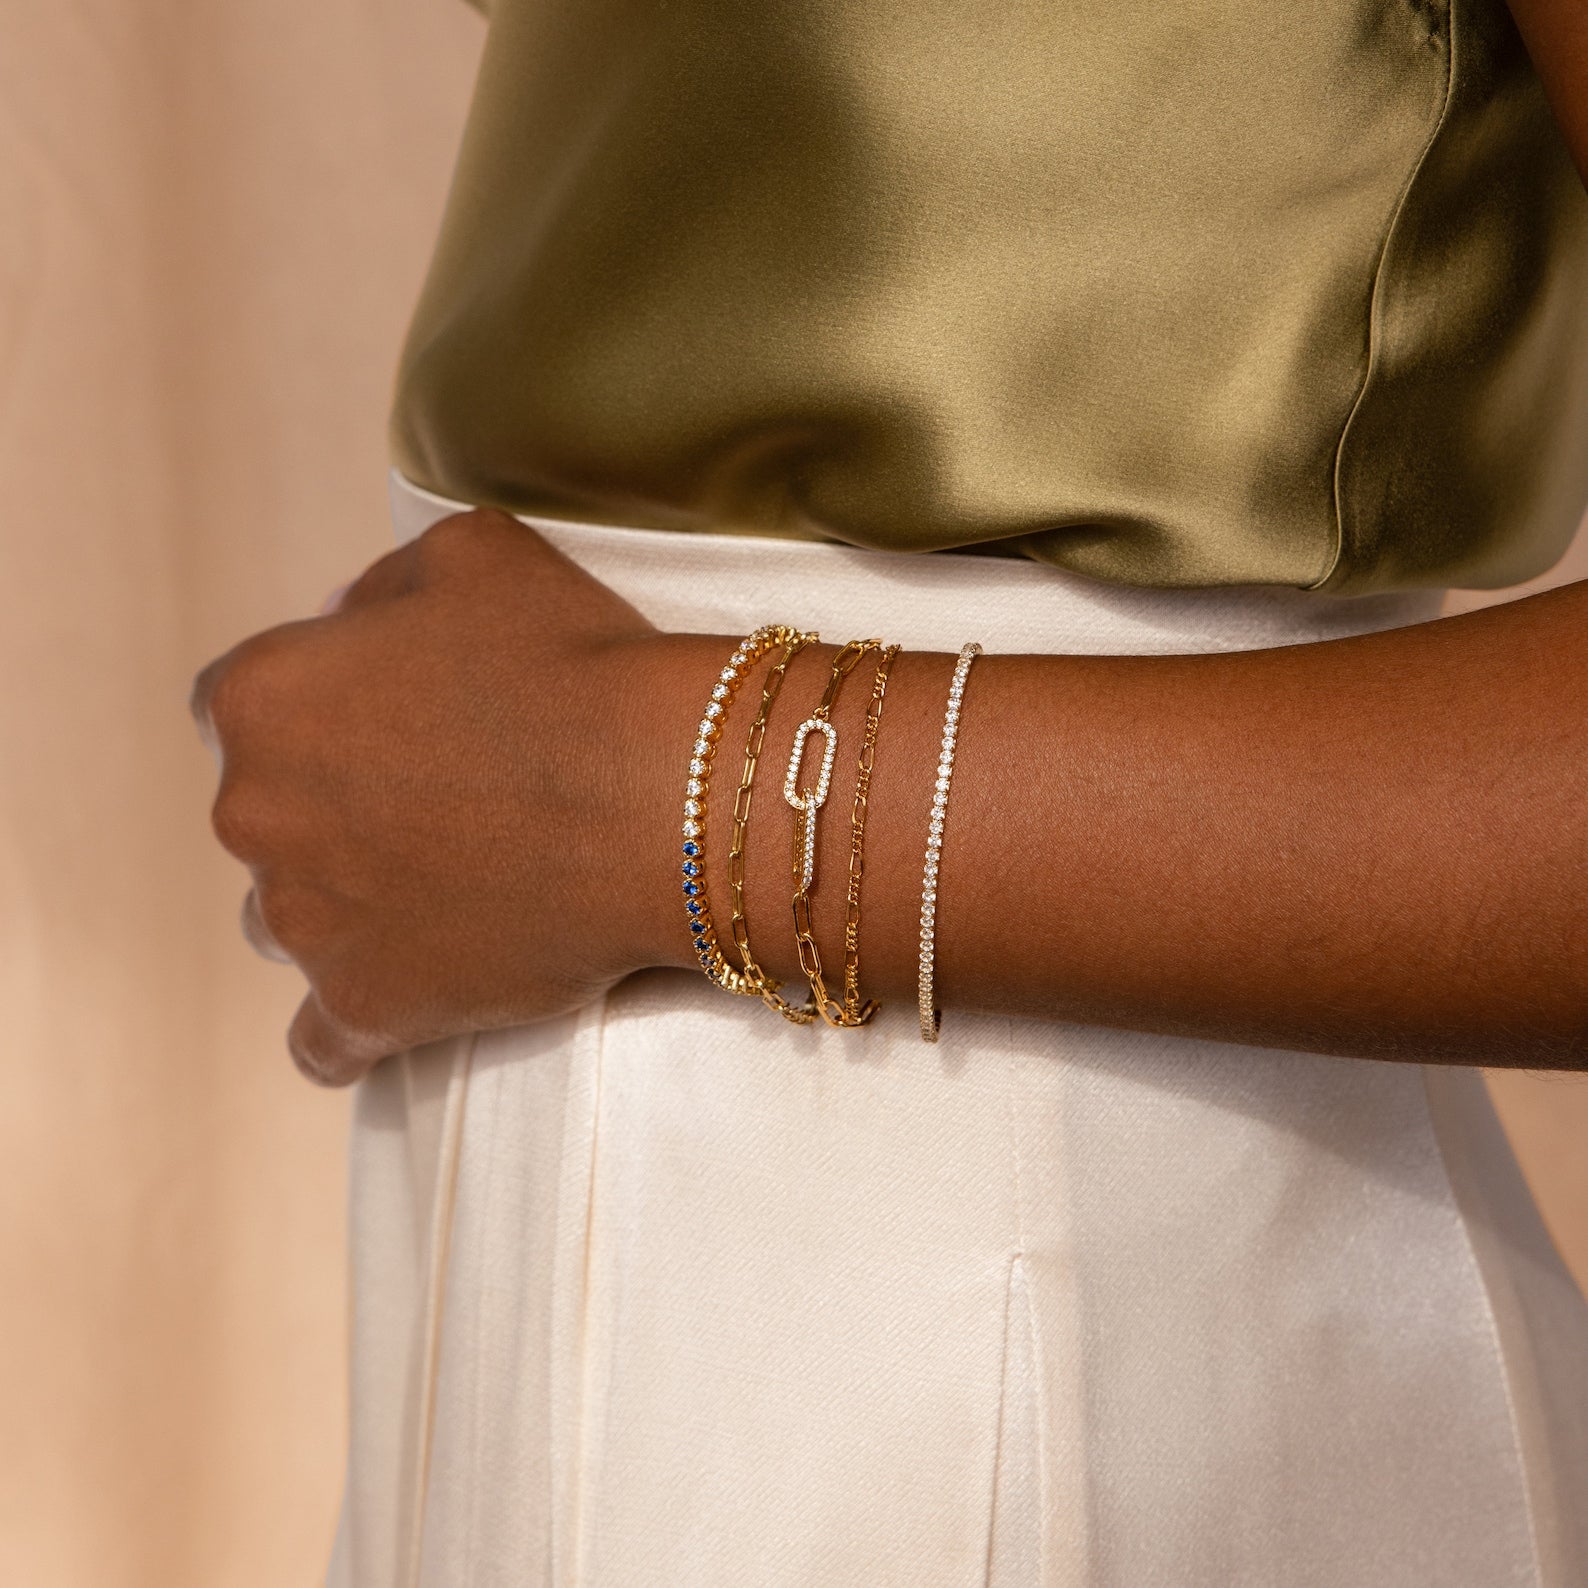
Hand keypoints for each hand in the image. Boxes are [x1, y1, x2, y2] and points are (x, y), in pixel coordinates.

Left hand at [191, 510, 687, 1084]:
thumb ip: (382, 585)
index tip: (383, 726)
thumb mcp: (474, 555)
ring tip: (445, 894)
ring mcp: (304, 923)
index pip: (237, 706)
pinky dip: (352, 1027)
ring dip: (345, 908)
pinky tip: (397, 1001)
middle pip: (265, 817)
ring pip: (289, 922)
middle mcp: (253, 811)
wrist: (662, 797)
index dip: (315, 712)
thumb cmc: (577, 665)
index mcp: (263, 696)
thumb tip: (347, 621)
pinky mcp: (365, 1009)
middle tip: (438, 806)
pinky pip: (323, 1042)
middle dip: (330, 810)